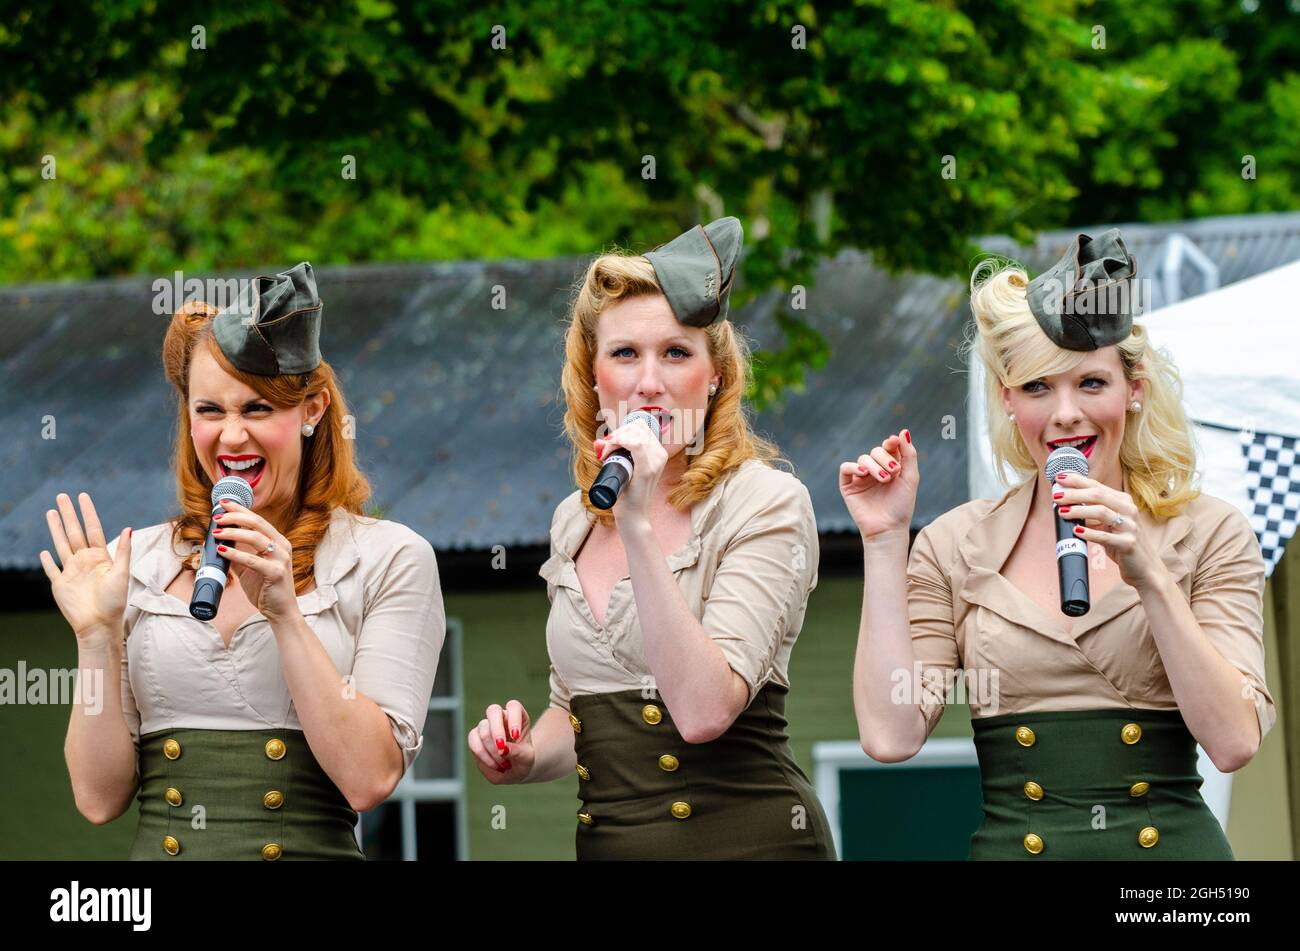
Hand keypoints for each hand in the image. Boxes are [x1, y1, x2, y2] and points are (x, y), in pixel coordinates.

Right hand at [40, 492, 131, 642]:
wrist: (99, 624)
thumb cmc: (115, 601)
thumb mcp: (121, 573)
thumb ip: (123, 551)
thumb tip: (128, 528)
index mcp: (100, 557)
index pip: (93, 528)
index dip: (87, 512)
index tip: (82, 496)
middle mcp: (85, 561)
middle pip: (74, 532)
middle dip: (68, 514)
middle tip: (61, 496)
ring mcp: (71, 572)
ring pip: (61, 544)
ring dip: (55, 529)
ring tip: (50, 512)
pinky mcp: (60, 584)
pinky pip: (52, 569)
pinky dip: (47, 561)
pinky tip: (44, 551)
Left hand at [211, 499, 298, 621]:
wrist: (281, 611)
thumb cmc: (266, 588)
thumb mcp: (249, 568)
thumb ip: (237, 554)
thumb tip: (216, 543)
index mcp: (277, 542)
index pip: (258, 520)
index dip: (240, 510)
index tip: (223, 503)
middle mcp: (282, 546)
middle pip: (258, 523)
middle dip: (235, 517)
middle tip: (217, 516)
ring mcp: (281, 559)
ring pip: (255, 538)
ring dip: (233, 532)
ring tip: (216, 532)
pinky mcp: (276, 573)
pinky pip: (253, 560)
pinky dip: (235, 554)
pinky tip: (221, 550)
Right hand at [468, 700, 533, 783]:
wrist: (514, 770)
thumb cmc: (523, 760)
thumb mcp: (527, 758)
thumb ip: (518, 752)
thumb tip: (504, 749)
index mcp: (518, 716)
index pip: (514, 707)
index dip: (513, 719)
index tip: (516, 736)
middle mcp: (501, 717)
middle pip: (493, 711)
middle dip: (496, 730)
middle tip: (501, 747)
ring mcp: (486, 726)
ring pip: (483, 729)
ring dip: (492, 749)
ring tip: (504, 764)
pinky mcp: (475, 737)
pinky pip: (473, 741)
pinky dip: (483, 756)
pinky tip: (494, 765)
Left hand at [593, 416, 666, 527]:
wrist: (633, 515)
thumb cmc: (627, 492)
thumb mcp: (628, 468)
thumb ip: (622, 454)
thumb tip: (601, 441)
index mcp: (658, 453)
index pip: (641, 427)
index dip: (623, 429)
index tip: (610, 442)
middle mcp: (660, 455)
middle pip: (637, 427)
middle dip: (617, 434)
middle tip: (605, 449)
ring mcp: (656, 461)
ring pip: (635, 433)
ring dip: (615, 439)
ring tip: (605, 452)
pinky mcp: (648, 469)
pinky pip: (635, 444)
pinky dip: (619, 443)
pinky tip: (609, 451)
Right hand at [839, 430, 918, 538]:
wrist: (888, 529)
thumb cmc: (901, 506)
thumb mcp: (910, 478)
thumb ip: (909, 454)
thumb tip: (903, 431)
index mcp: (891, 467)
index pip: (889, 447)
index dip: (891, 442)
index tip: (894, 442)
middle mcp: (876, 470)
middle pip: (876, 451)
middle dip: (885, 458)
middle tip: (893, 472)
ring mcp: (861, 477)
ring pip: (863, 458)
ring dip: (874, 466)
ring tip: (883, 480)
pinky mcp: (848, 485)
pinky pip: (846, 468)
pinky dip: (853, 467)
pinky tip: (863, 473)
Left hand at [1053, 471, 1161, 588]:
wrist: (1145, 567)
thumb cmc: (1122, 542)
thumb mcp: (1108, 524)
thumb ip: (1092, 514)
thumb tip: (1065, 505)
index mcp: (1123, 501)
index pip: (1097, 486)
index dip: (1077, 481)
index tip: (1059, 478)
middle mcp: (1128, 510)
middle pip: (1098, 495)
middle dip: (1074, 494)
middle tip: (1056, 496)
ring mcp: (1130, 526)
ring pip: (1102, 512)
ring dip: (1079, 510)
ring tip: (1062, 512)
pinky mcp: (1128, 543)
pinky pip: (1106, 536)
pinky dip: (1089, 533)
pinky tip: (1076, 531)